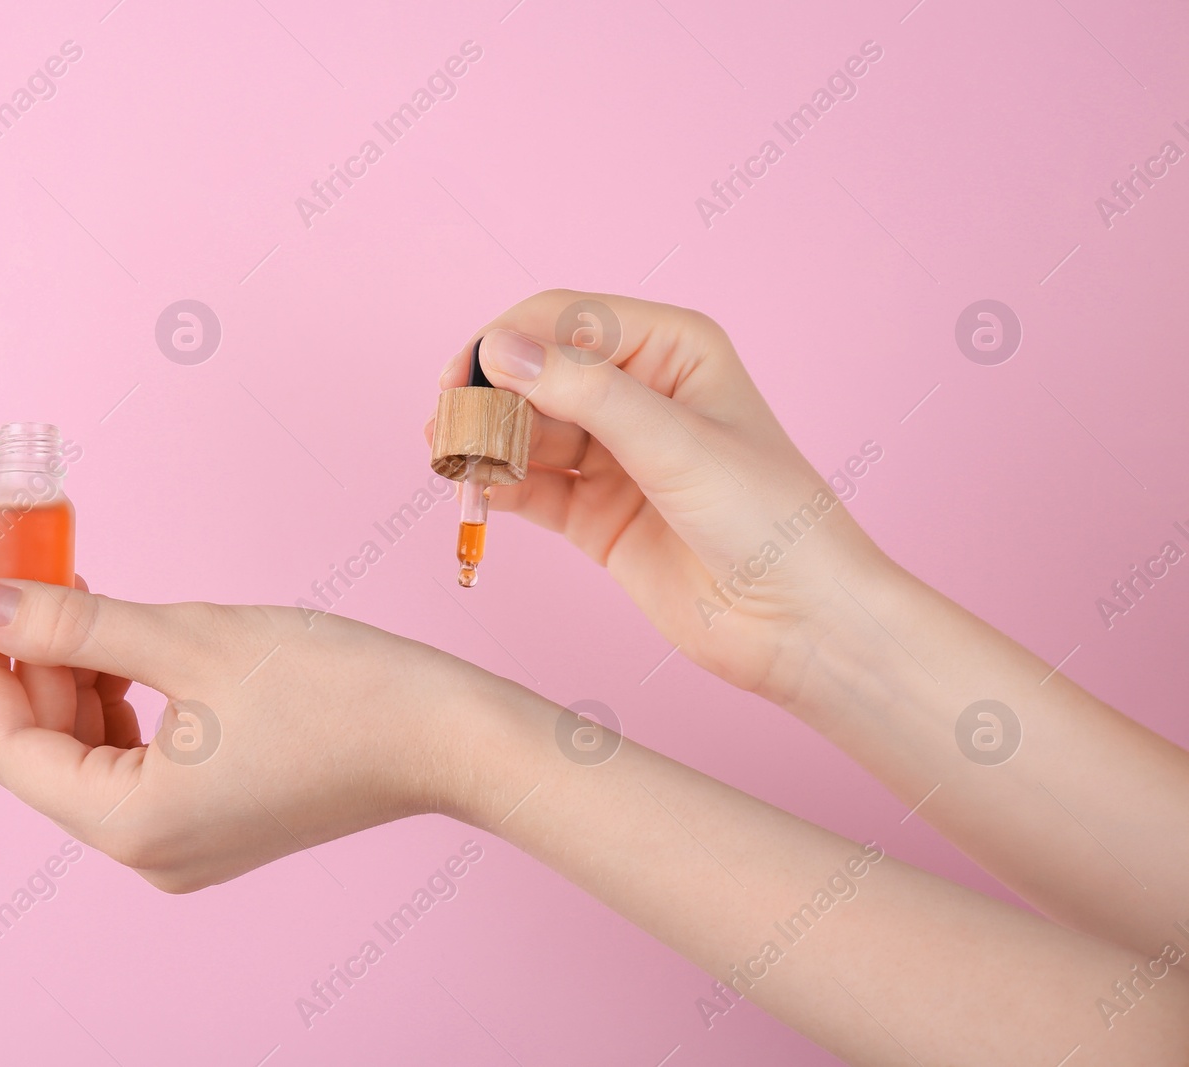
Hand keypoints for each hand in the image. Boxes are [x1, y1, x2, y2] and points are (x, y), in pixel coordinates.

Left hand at [0, 578, 501, 890]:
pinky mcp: (212, 825)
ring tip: (86, 599)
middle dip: (31, 660)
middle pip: (46, 752)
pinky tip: (128, 647)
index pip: (6, 746)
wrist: (447, 735)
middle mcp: (147, 853)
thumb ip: (72, 626)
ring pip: (88, 755)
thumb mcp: (189, 639)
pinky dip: (119, 703)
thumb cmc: (338, 688)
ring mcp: (181, 846)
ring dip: (75, 677)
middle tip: (31, 573)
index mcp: (133, 824)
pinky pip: (134, 765)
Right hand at [433, 289, 891, 704]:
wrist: (799, 623)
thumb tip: (500, 350)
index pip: (563, 319)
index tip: (462, 380)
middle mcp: (637, 393)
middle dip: (487, 397)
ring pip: (524, 432)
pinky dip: (497, 489)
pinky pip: (530, 488)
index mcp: (670, 348)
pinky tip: (475, 496)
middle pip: (534, 374)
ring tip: (450, 465)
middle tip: (444, 427)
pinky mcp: (595, 512)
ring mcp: (613, 455)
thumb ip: (586, 394)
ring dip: (485, 445)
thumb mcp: (675, 443)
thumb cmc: (768, 518)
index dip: (507, 343)